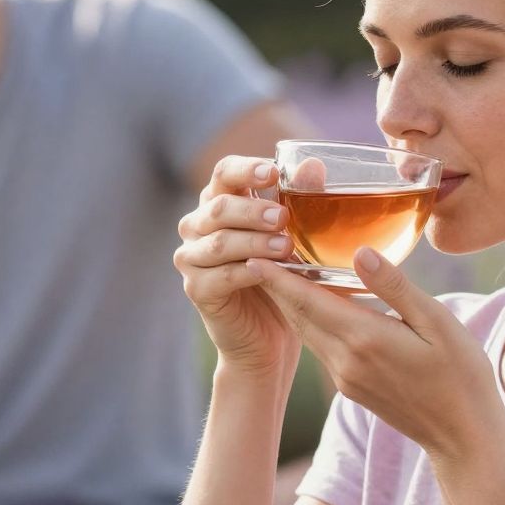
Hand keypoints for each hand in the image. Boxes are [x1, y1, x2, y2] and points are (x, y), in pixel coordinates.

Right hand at [175, 155, 303, 380]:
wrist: (268, 338)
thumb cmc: (282, 279)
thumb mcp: (294, 237)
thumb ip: (300, 202)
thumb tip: (313, 167)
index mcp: (219, 203)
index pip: (223, 173)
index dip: (245, 170)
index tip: (273, 173)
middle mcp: (197, 227)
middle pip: (218, 207)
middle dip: (252, 210)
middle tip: (283, 217)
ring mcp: (192, 259)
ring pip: (219, 242)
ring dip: (253, 242)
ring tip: (286, 247)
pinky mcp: (196, 290)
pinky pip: (220, 276)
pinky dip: (246, 272)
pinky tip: (268, 272)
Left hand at [248, 245, 504, 464]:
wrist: (462, 437)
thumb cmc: (461, 375)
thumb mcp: (437, 322)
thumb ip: (394, 287)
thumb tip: (360, 252)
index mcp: (365, 338)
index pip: (308, 300)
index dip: (278, 276)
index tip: (253, 251)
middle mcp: (345, 360)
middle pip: (298, 316)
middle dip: (275, 284)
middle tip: (257, 250)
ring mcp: (345, 378)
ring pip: (307, 332)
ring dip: (290, 303)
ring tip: (279, 271)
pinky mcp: (350, 388)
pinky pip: (321, 347)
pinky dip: (311, 321)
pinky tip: (315, 304)